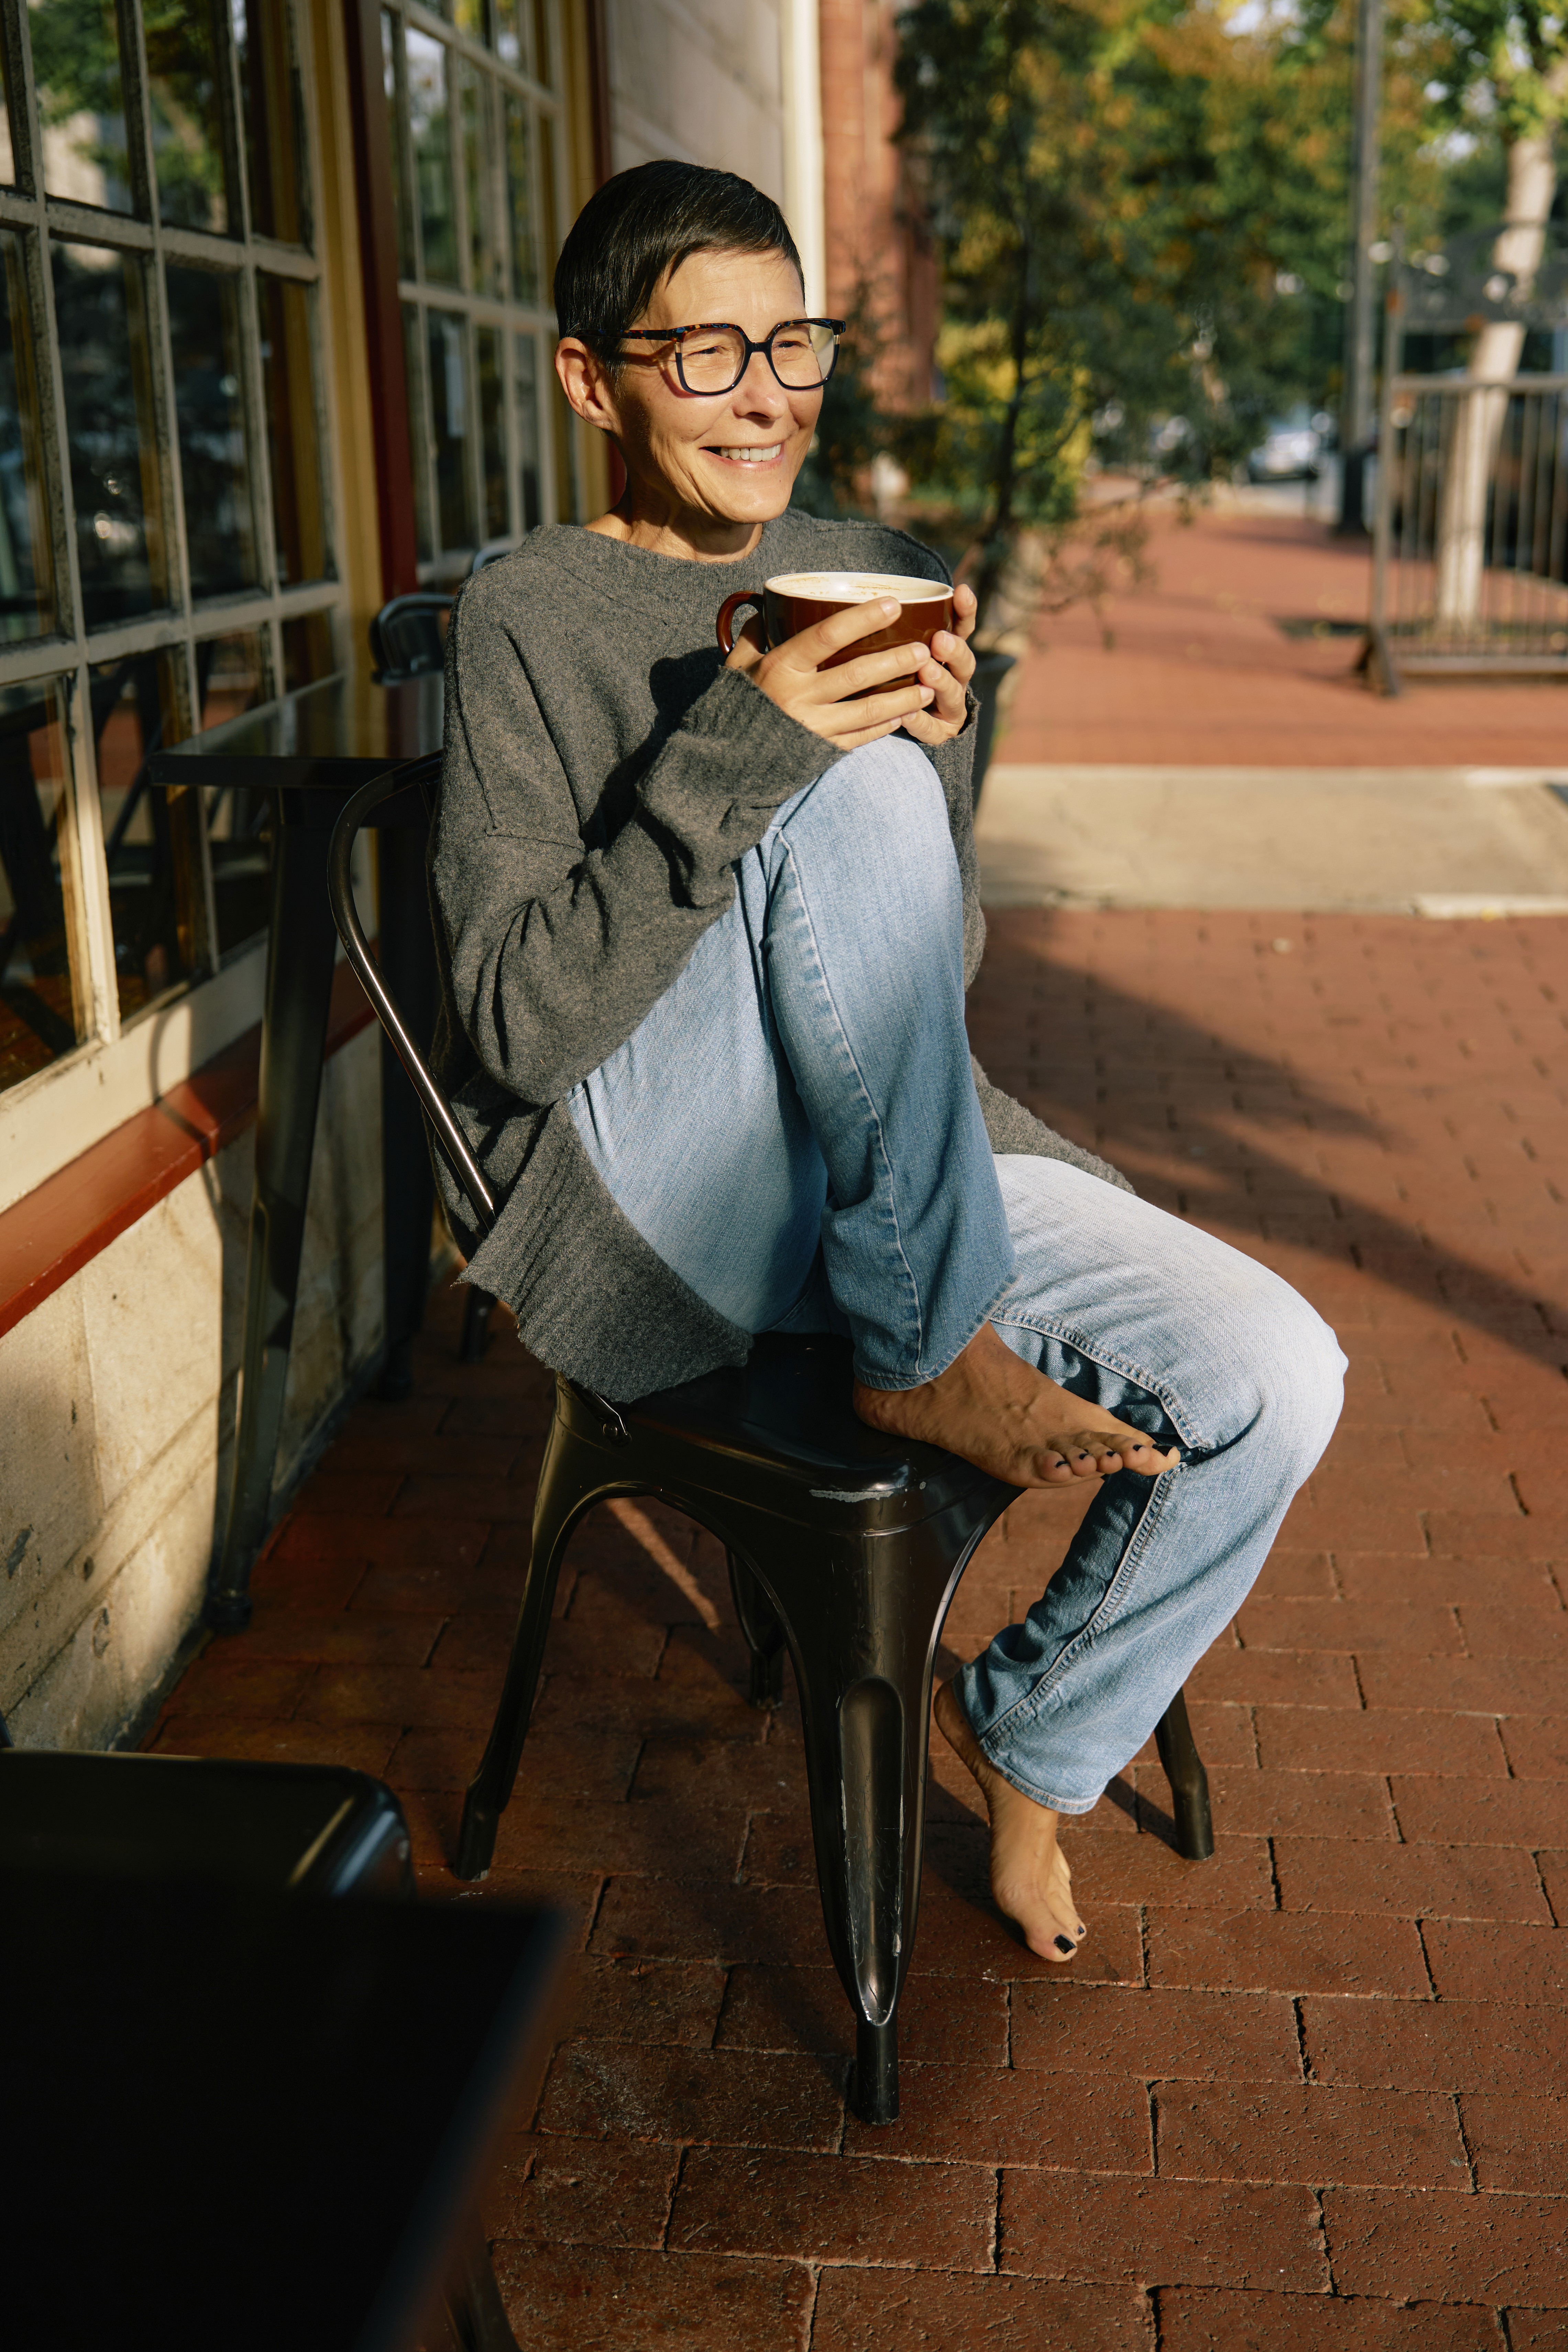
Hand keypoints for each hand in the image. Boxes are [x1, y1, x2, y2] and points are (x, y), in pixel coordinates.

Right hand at [724, 596, 943, 749]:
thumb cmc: (734, 705)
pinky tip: (905, 714)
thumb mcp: (737, 666)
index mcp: (780, 668)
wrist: (723, 762)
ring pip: (868, 710)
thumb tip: (768, 604)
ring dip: (903, 698)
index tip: (893, 604)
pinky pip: (862, 737)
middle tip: (924, 650)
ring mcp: (813, 728)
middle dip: (895, 661)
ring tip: (929, 687)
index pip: (827, 635)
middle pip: (857, 674)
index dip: (862, 618)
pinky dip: (886, 726)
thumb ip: (755, 634)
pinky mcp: (822, 752)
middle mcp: (799, 698)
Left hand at [900, 582, 976, 746]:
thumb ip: (897, 629)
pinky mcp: (939, 732)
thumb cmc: (897, 674)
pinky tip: (906, 714)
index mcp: (950, 652)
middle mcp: (955, 678)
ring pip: (953, 694)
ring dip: (941, 682)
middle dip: (954, 650)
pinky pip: (932, 729)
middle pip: (964, 662)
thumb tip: (877, 598)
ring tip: (927, 672)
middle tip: (940, 640)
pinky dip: (919, 721)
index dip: (965, 611)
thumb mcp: (899, 648)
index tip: (961, 592)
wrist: (909, 720)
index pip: (963, 628)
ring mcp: (950, 706)